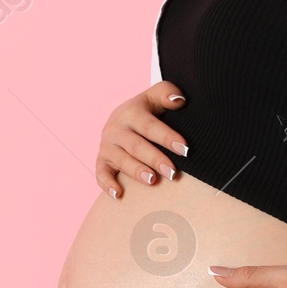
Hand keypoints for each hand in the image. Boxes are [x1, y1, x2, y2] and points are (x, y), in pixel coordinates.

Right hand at [95, 81, 190, 198]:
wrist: (126, 119)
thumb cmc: (148, 110)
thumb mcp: (156, 96)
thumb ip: (168, 93)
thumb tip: (179, 100)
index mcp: (131, 111)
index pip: (150, 126)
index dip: (167, 137)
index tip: (185, 149)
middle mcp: (116, 128)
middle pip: (136, 145)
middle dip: (155, 159)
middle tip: (172, 172)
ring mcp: (107, 145)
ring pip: (121, 160)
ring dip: (136, 171)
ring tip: (152, 181)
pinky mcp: (101, 161)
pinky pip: (101, 173)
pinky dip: (107, 184)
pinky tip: (118, 194)